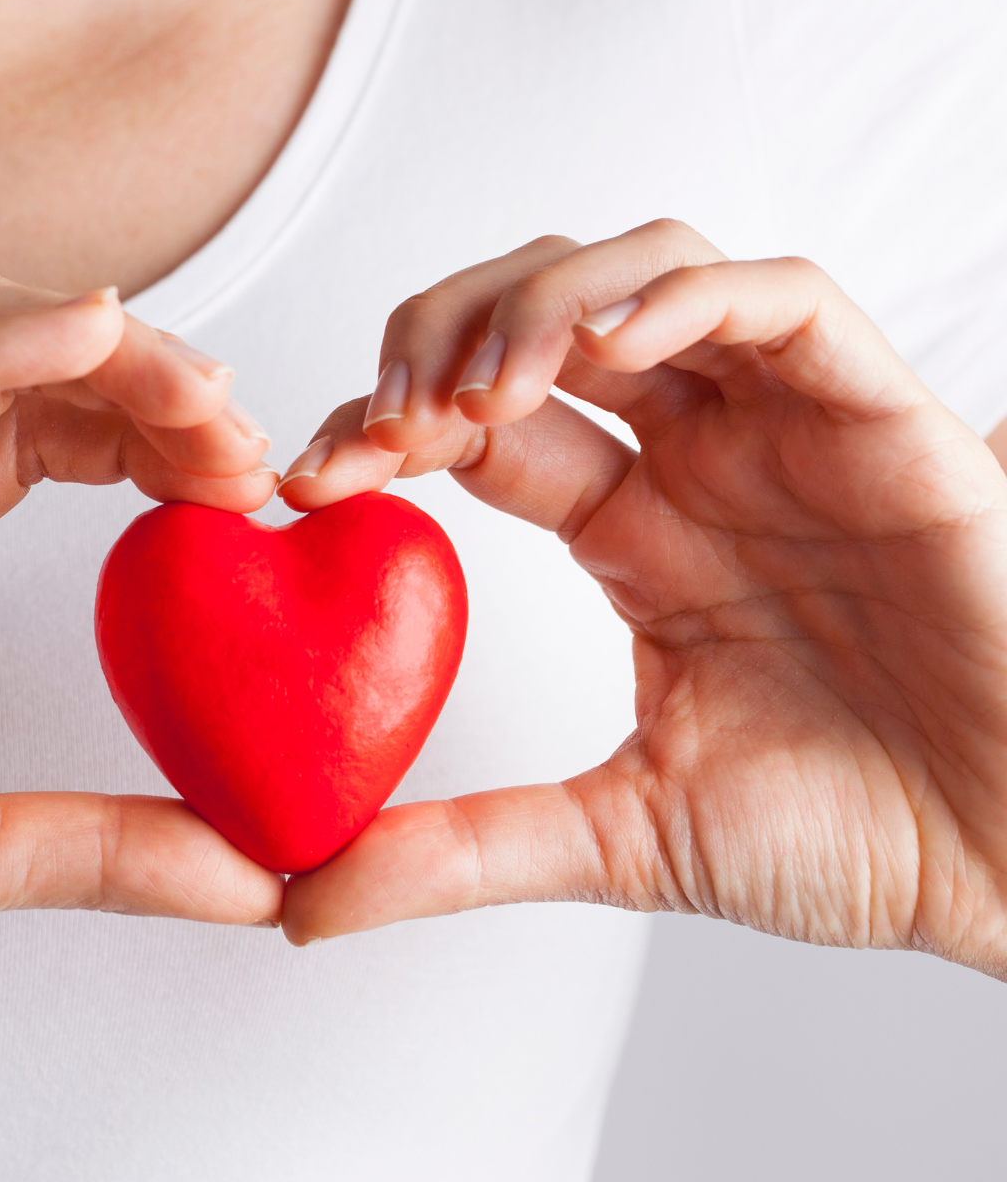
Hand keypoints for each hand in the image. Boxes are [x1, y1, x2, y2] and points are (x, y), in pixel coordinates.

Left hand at [276, 220, 1006, 978]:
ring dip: (541, 306)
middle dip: (435, 342)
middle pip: (535, 317)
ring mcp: (784, 427)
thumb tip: (299, 907)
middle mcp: (696, 457)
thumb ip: (460, 850)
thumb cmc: (860, 834)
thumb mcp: (619, 837)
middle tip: (382, 424)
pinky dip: (688, 295)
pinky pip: (784, 301)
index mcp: (629, 529)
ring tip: (478, 391)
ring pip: (644, 273)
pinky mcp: (882, 417)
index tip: (307, 482)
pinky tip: (611, 344)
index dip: (379, 428)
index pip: (472, 427)